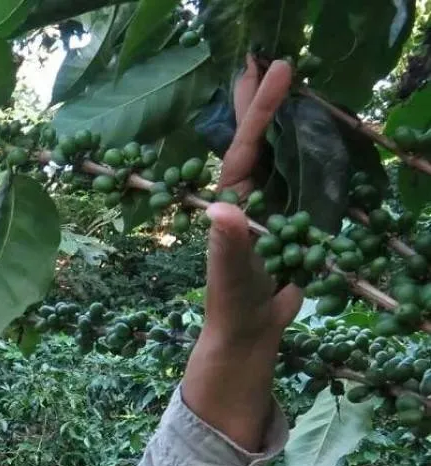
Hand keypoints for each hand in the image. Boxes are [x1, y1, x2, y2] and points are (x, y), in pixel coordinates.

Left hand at [183, 56, 303, 449]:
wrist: (249, 332)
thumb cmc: (232, 304)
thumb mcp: (230, 276)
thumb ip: (228, 246)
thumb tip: (222, 210)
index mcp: (230, 200)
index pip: (246, 144)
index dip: (260, 106)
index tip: (276, 67)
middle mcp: (248, 196)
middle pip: (256, 138)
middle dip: (260, 98)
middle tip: (268, 54)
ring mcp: (271, 205)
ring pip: (282, 153)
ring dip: (288, 119)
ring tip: (291, 79)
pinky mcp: (292, 220)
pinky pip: (305, 178)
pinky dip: (313, 153)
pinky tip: (322, 132)